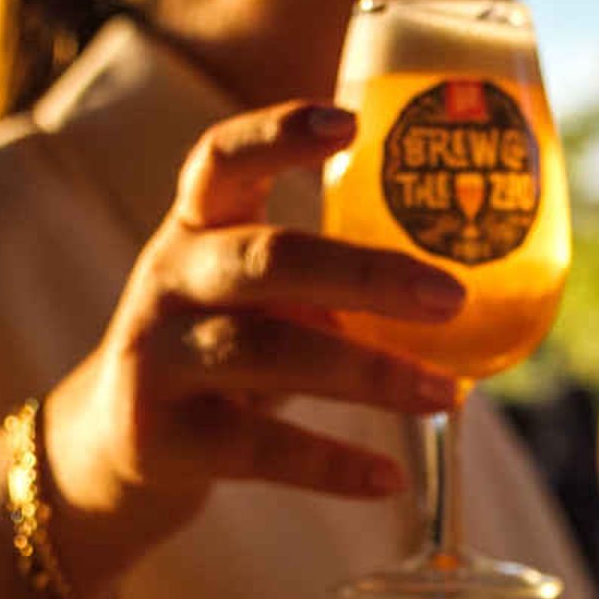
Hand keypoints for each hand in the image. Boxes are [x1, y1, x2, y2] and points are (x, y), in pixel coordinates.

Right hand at [47, 101, 465, 583]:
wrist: (115, 444)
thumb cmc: (223, 344)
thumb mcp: (255, 291)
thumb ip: (330, 273)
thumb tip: (484, 273)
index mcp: (196, 226)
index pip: (221, 159)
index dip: (279, 133)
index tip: (351, 120)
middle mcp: (168, 280)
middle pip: (264, 259)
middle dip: (363, 274)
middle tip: (450, 295)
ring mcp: (155, 359)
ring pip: (264, 353)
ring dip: (367, 373)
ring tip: (447, 393)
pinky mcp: (159, 438)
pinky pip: (256, 449)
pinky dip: (329, 464)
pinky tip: (389, 477)